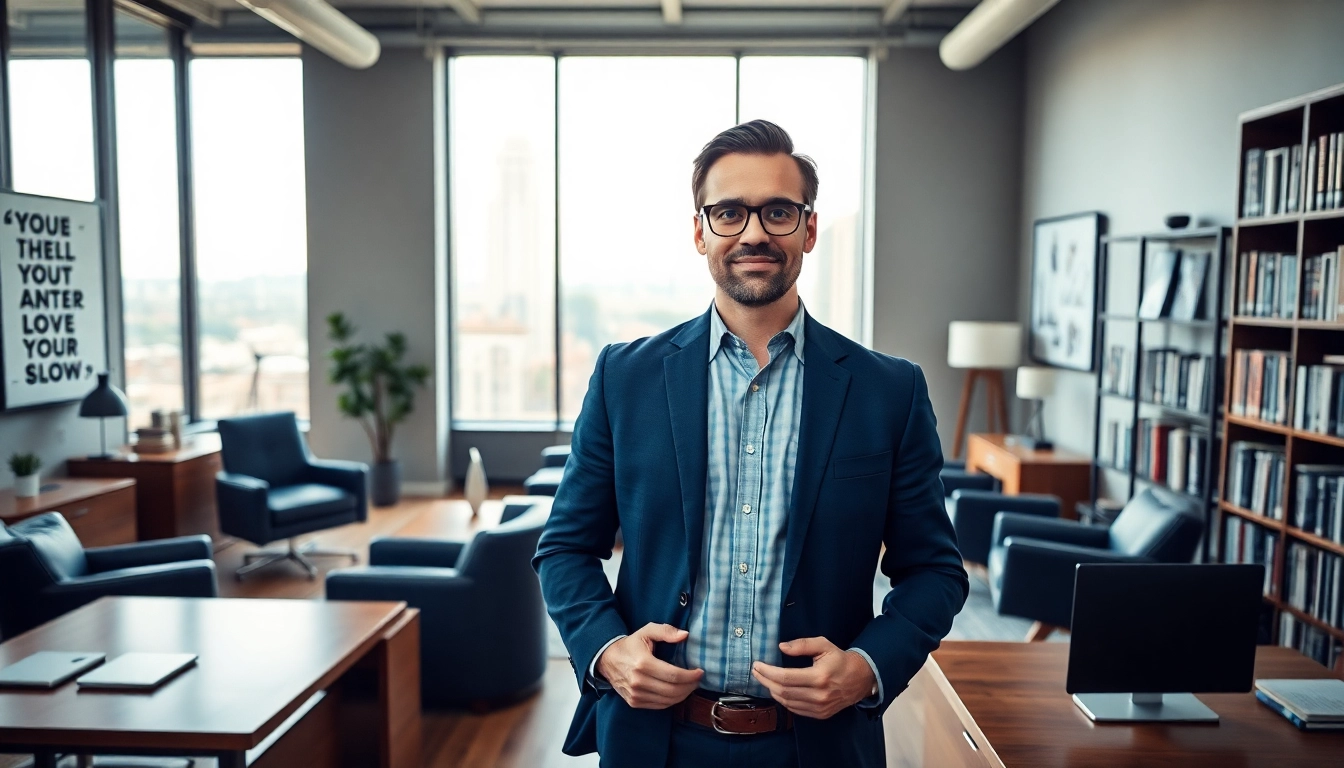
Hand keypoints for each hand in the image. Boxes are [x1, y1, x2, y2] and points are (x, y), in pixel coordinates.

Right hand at [595, 623, 703, 708]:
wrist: (607, 660)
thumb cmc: (631, 645)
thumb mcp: (647, 631)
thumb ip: (666, 631)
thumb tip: (685, 635)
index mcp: (643, 663)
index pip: (673, 675)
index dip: (690, 676)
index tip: (700, 672)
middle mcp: (638, 682)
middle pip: (672, 691)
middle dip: (690, 686)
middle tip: (697, 680)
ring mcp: (635, 695)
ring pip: (668, 701)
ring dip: (683, 695)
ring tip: (690, 685)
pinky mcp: (634, 702)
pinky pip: (659, 706)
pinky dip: (672, 701)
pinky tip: (678, 692)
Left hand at [751, 637, 876, 719]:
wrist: (860, 679)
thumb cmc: (840, 660)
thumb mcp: (823, 644)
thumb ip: (802, 644)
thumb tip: (781, 647)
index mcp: (819, 677)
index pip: (785, 677)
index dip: (768, 672)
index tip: (757, 665)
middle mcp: (819, 695)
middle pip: (783, 691)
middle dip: (765, 681)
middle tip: (756, 671)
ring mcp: (820, 707)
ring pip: (787, 702)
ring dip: (772, 691)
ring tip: (764, 679)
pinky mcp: (820, 714)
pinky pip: (795, 710)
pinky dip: (783, 700)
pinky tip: (777, 690)